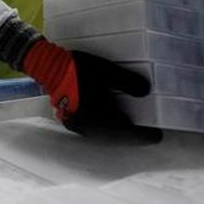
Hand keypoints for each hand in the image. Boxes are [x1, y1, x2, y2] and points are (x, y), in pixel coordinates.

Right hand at [22, 39, 156, 137]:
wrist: (46, 65)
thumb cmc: (75, 68)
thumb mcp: (104, 70)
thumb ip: (126, 81)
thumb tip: (145, 91)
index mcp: (94, 118)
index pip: (124, 132)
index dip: (142, 135)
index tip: (157, 136)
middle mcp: (85, 126)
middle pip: (114, 138)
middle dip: (132, 137)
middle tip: (148, 134)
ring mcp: (76, 124)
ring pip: (104, 135)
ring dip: (119, 133)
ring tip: (133, 127)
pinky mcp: (71, 118)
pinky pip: (95, 130)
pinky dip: (108, 128)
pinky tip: (113, 120)